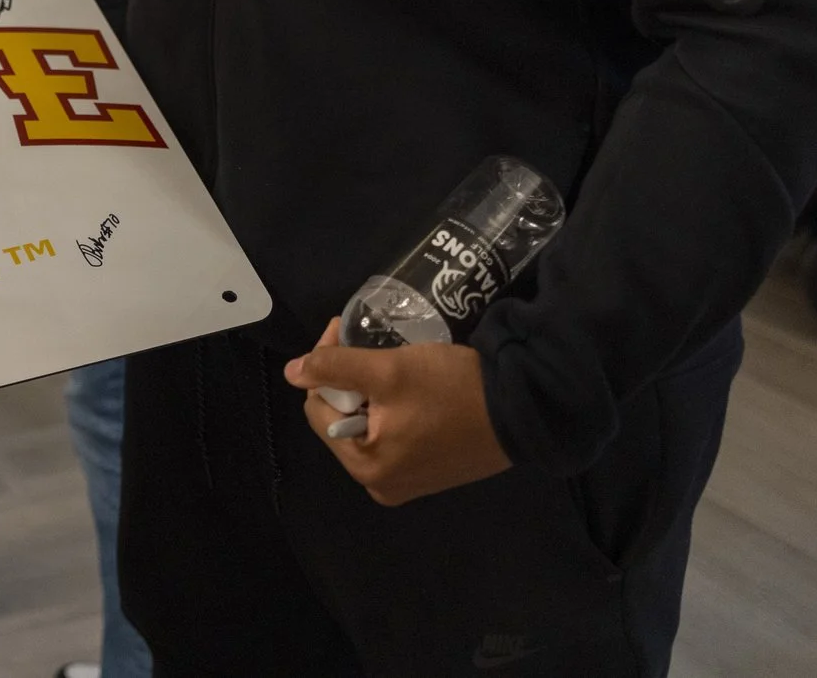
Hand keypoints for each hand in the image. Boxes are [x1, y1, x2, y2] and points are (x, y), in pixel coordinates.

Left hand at [285, 317, 510, 504]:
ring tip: (384, 359)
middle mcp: (383, 486)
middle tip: (361, 340)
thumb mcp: (389, 370)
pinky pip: (394, 437)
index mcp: (367, 469)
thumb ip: (335, 368)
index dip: (325, 368)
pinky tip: (406, 385)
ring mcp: (408, 483)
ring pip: (367, 426)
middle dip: (346, 379)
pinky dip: (392, 409)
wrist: (525, 410)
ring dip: (369, 391)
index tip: (344, 331)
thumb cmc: (453, 391)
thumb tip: (291, 373)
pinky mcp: (431, 472)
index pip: (318, 410)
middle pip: (342, 420)